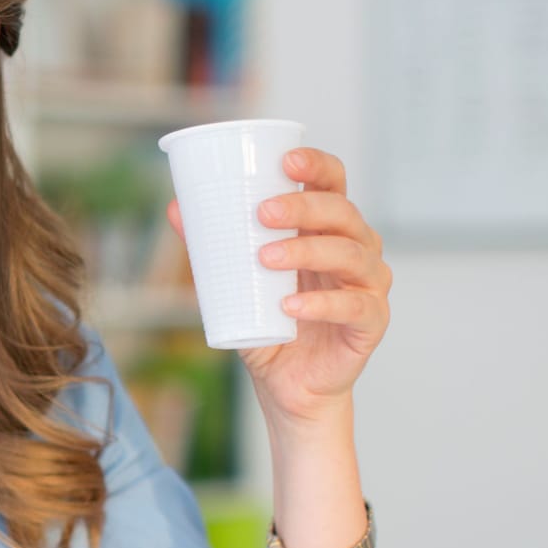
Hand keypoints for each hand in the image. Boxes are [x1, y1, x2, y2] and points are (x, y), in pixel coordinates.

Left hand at [166, 146, 390, 429]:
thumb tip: (176, 208)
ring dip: (307, 251)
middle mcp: (356, 249)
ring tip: (265, 258)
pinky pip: (355, 306)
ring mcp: (369, 285)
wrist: (288, 386)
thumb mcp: (233, 283)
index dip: (316, 165)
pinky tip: (291, 304)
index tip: (286, 161)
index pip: (333, 183)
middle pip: (342, 213)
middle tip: (262, 213)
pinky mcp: (371, 322)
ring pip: (350, 254)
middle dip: (303, 206)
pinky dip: (321, 303)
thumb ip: (210, 247)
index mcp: (327, 229)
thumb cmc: (267, 326)